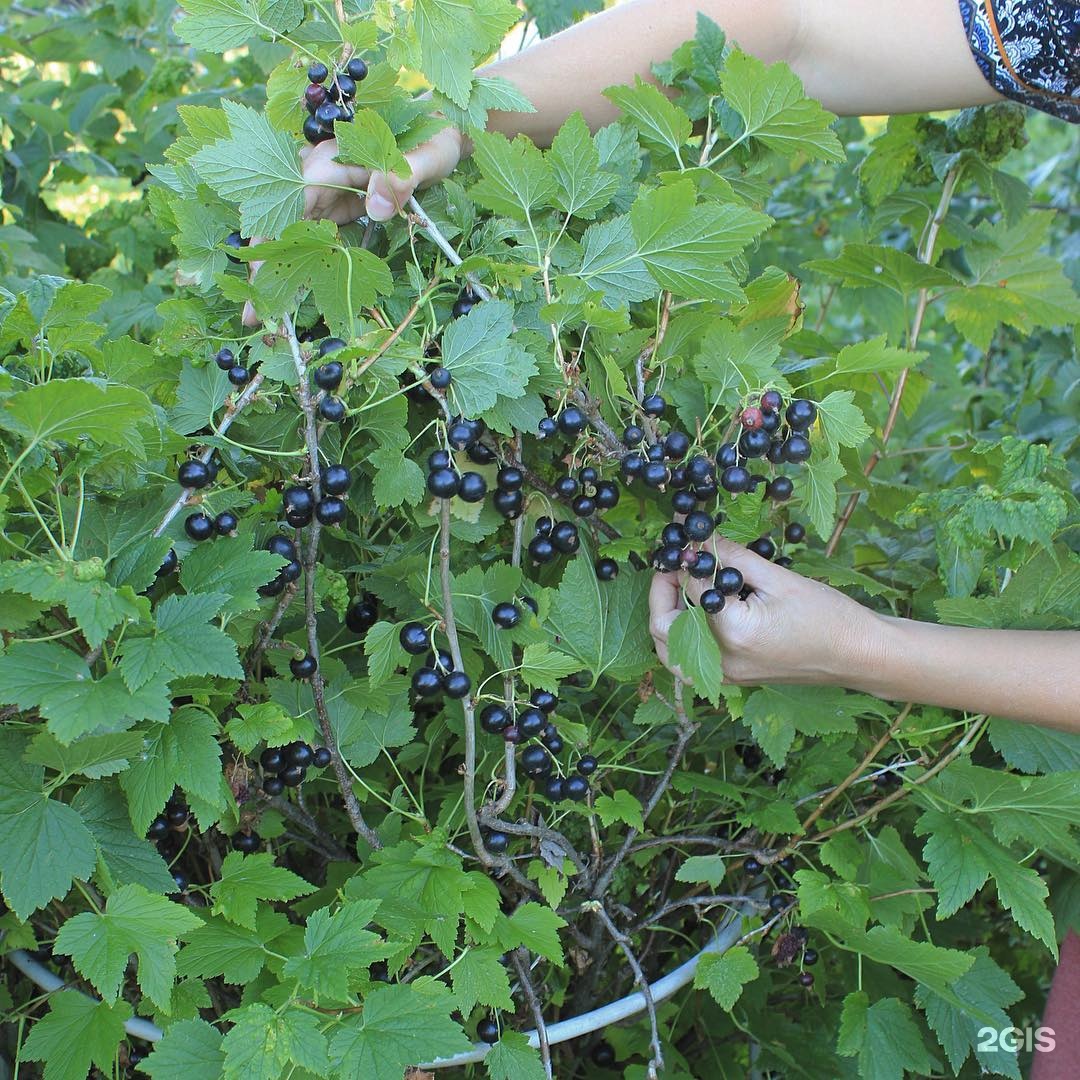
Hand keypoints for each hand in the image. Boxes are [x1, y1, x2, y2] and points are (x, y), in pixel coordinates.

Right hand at [242, 124, 464, 325]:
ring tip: (260, 317)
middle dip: (261, 264)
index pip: (294, 197)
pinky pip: (307, 239)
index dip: (274, 234)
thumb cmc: (431, 144)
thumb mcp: (426, 157)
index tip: (263, 271)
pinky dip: (296, 267)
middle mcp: (318, 174)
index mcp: (334, 157)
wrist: (436, 143)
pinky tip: (287, 298)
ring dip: (273, 273)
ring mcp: (322, 193)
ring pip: (287, 234)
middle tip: (249, 313)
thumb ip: (402, 176)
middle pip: (277, 219)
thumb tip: (377, 206)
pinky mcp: (332, 208)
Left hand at [648, 536, 883, 686]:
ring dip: (665, 616)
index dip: (682, 558)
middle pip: (662, 626)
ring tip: (679, 585)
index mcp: (731, 632)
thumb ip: (732, 558)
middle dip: (661, 589)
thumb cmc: (827, 615)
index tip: (682, 537)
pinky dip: (679, 639)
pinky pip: (688, 663)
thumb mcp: (777, 578)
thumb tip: (699, 538)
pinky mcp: (734, 680)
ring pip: (669, 650)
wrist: (859, 654)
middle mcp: (721, 661)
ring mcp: (726, 676)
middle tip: (671, 562)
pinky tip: (691, 614)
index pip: (688, 588)